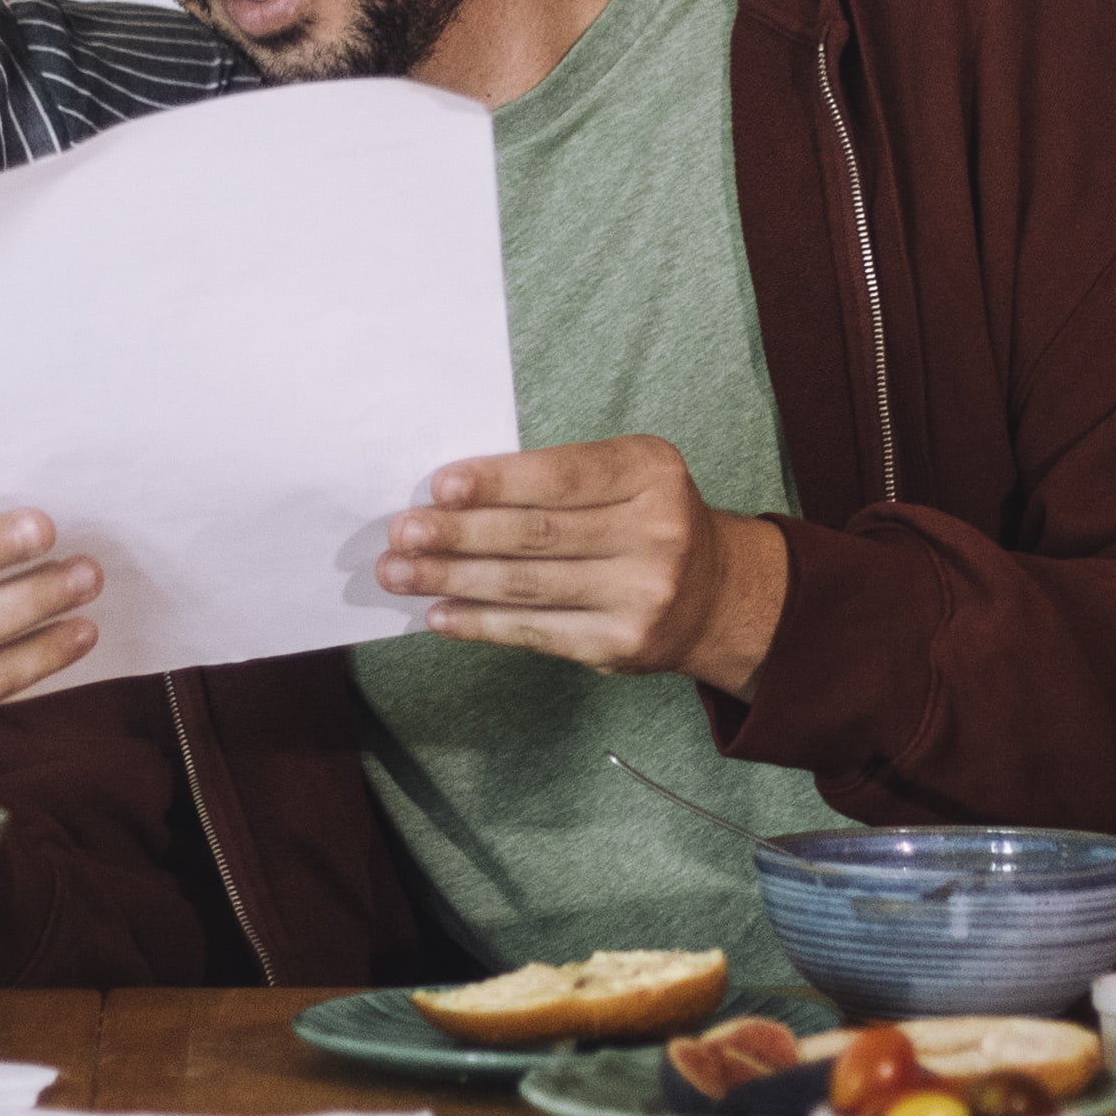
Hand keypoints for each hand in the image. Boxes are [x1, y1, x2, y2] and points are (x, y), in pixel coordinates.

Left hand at [378, 437, 789, 696]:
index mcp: (652, 472)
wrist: (714, 595)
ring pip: (527, 585)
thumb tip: (452, 497)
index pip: (562, 476)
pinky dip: (480, 623)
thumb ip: (559, 480)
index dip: (498, 482)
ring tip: (400, 572)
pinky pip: (536, 631)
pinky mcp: (621, 644)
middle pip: (537, 534)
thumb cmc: (646, 521)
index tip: (440, 486)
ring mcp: (641, 594)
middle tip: (402, 533)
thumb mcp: (627, 476)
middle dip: (459, 534)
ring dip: (452, 579)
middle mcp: (655, 532)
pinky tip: (440, 614)